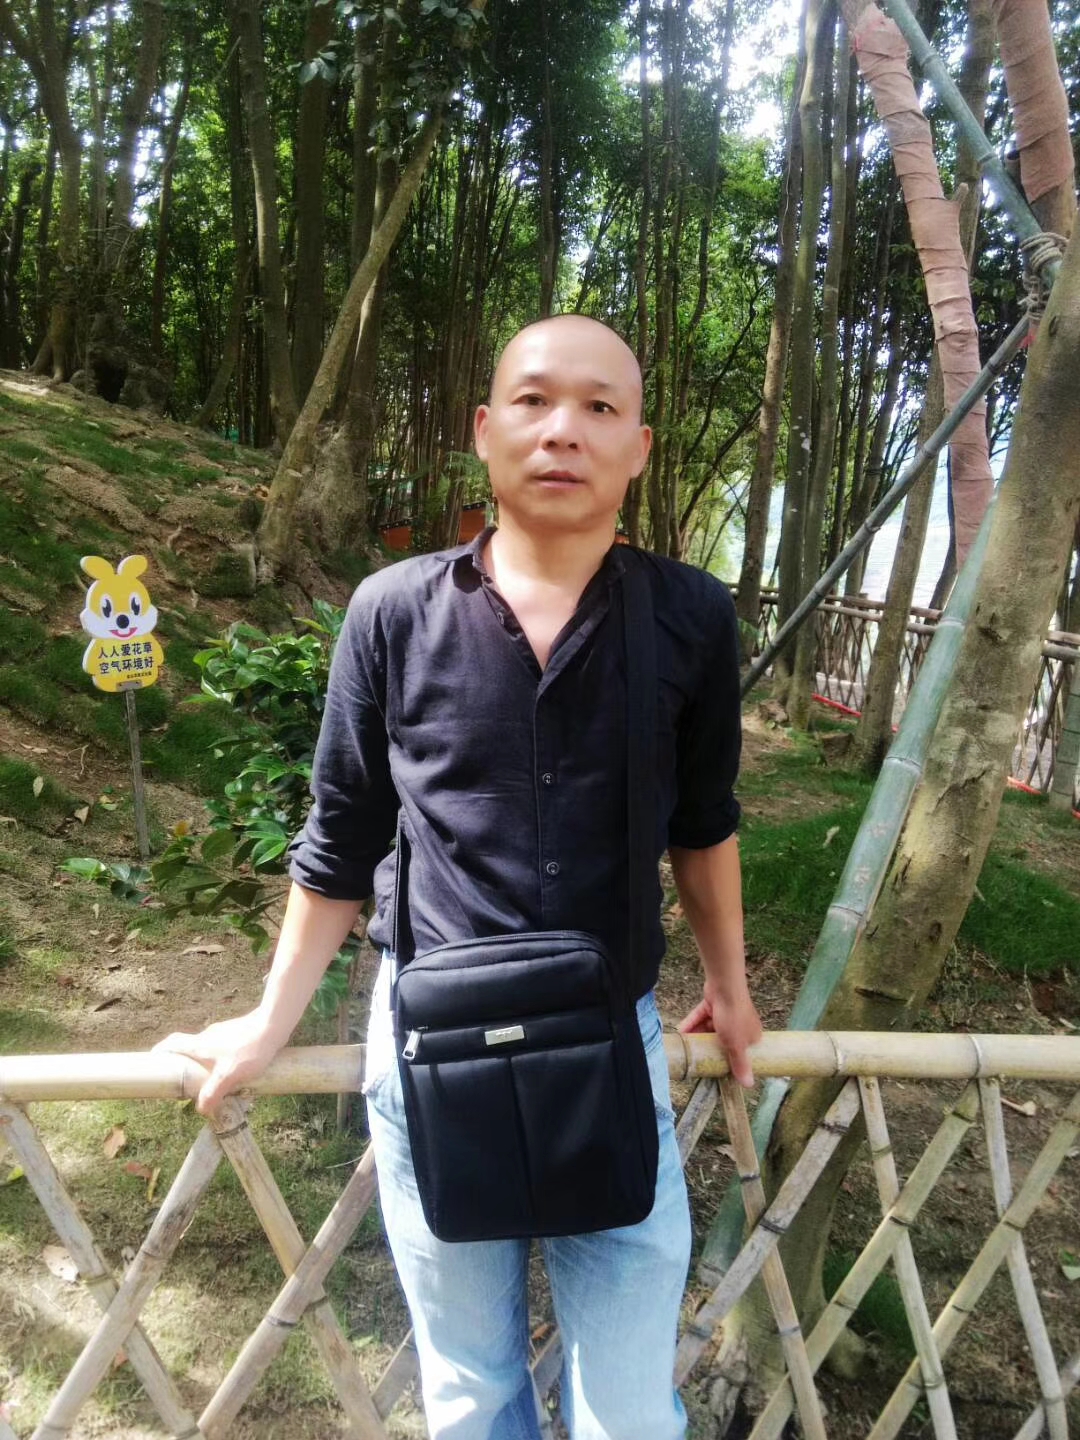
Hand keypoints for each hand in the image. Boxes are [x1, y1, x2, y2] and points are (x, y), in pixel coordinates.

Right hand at [153, 1010, 284, 1114]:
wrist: (275, 1024)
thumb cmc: (250, 1049)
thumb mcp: (229, 1076)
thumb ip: (212, 1093)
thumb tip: (201, 1109)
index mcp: (200, 1045)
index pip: (172, 1044)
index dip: (159, 1052)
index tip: (152, 1062)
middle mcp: (208, 1036)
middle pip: (188, 1048)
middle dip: (183, 1064)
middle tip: (185, 1082)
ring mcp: (223, 1034)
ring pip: (207, 1049)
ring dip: (204, 1064)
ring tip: (211, 1082)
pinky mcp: (237, 1034)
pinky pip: (222, 1049)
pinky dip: (220, 1061)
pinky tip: (234, 1073)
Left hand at [678, 978, 762, 1087]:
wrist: (724, 987)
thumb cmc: (734, 1017)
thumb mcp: (736, 1045)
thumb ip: (740, 1064)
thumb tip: (748, 1085)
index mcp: (751, 1034)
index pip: (743, 1051)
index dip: (732, 1059)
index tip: (720, 1068)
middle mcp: (740, 1023)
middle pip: (724, 1040)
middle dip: (710, 1047)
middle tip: (699, 1058)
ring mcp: (725, 1013)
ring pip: (709, 1029)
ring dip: (698, 1036)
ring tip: (686, 1047)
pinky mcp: (712, 1004)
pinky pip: (700, 1017)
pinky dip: (692, 1024)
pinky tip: (681, 1032)